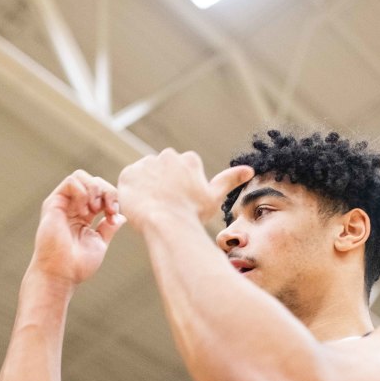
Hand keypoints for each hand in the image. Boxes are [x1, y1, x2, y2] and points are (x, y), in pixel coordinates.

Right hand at [30, 170, 123, 285]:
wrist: (61, 273)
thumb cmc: (77, 264)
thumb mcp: (99, 242)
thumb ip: (108, 227)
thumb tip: (121, 216)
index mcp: (84, 216)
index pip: (100, 193)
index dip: (112, 197)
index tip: (114, 214)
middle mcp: (72, 207)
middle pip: (93, 181)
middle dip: (107, 191)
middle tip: (109, 209)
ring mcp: (62, 204)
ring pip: (81, 176)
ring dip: (95, 189)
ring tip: (96, 208)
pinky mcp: (53, 203)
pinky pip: (71, 182)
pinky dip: (83, 191)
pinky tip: (84, 210)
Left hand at [117, 149, 253, 231]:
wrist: (167, 224)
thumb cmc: (193, 214)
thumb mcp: (215, 197)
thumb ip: (230, 180)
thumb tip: (250, 169)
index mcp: (188, 159)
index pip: (181, 170)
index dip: (180, 188)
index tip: (180, 201)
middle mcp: (167, 156)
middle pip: (162, 170)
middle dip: (162, 185)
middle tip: (166, 206)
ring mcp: (146, 164)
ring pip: (144, 176)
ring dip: (146, 188)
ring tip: (153, 208)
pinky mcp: (128, 174)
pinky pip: (128, 182)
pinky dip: (132, 193)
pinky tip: (140, 205)